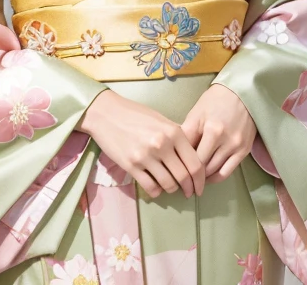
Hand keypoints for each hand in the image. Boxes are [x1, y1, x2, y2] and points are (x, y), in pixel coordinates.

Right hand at [77, 90, 205, 200]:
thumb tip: (192, 153)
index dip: (200, 179)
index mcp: (173, 131)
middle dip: (189, 188)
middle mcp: (162, 144)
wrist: (106, 113)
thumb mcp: (161, 120)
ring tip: (172, 187)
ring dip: (172, 189)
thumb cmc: (135, 114)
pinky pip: (150, 187)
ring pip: (168, 184)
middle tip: (189, 192)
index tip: (200, 186)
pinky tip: (156, 186)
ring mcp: (146, 156)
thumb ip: (176, 135)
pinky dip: (157, 191)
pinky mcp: (131, 166)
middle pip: (184, 176)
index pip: (195, 163)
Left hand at [181, 84, 255, 181]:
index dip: (181, 165)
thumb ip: (186, 133)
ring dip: (202, 178)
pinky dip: (216, 177)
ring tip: (192, 179)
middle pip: (203, 166)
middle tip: (181, 177)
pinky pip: (227, 172)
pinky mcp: (244, 151)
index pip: (192, 156)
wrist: (242, 93)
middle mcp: (225, 141)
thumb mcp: (196, 113)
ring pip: (215, 172)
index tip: (174, 170)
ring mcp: (236, 147)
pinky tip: (207, 177)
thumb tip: (175, 152)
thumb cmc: (215, 100)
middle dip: (190, 174)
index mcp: (211, 130)